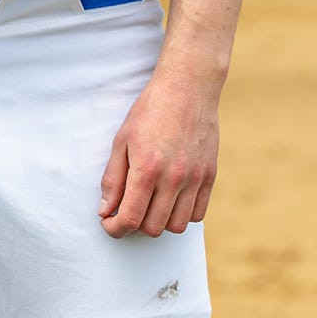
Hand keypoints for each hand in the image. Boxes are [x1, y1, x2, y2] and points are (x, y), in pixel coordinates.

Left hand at [98, 69, 219, 237]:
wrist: (188, 88)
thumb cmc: (151, 111)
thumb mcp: (122, 140)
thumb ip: (113, 178)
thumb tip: (105, 210)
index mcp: (147, 169)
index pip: (130, 218)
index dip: (115, 229)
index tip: (109, 223)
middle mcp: (174, 177)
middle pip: (153, 228)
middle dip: (134, 226)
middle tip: (127, 210)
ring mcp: (195, 178)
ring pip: (176, 226)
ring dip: (159, 222)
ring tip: (150, 205)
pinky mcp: (210, 175)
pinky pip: (197, 214)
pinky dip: (181, 214)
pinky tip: (170, 200)